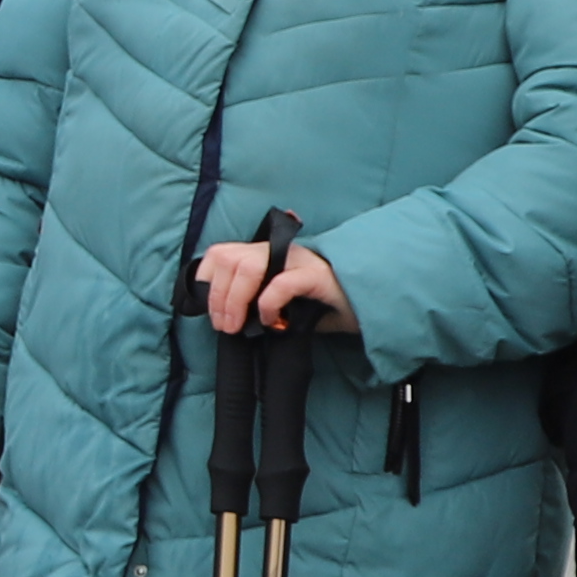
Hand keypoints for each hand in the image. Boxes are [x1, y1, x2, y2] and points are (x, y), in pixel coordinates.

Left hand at [195, 238, 354, 335]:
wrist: (369, 307)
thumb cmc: (324, 306)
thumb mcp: (282, 302)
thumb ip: (257, 301)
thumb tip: (228, 317)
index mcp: (268, 254)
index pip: (222, 252)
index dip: (207, 278)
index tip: (208, 308)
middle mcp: (281, 251)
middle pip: (230, 259)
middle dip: (218, 295)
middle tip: (223, 326)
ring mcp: (298, 260)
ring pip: (249, 266)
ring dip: (235, 299)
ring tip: (238, 326)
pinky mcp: (316, 275)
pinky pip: (280, 283)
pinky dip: (267, 304)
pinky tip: (270, 322)